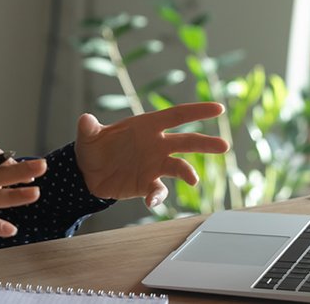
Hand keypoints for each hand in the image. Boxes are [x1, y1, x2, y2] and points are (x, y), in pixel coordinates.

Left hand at [74, 102, 230, 208]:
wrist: (87, 174)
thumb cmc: (92, 148)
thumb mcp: (88, 136)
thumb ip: (88, 128)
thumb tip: (85, 120)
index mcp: (146, 126)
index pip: (176, 115)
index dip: (196, 111)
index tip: (218, 109)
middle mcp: (156, 144)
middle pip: (186, 141)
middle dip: (205, 143)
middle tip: (224, 145)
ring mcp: (154, 164)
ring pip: (179, 166)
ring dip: (188, 173)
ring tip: (193, 180)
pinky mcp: (148, 183)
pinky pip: (159, 190)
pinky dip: (158, 196)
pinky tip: (151, 201)